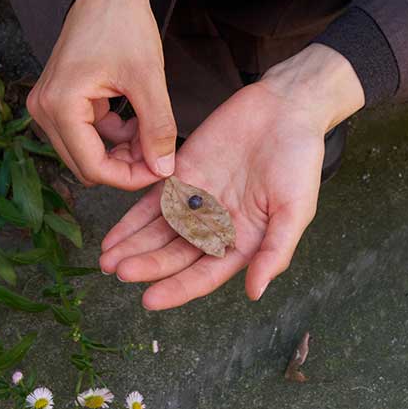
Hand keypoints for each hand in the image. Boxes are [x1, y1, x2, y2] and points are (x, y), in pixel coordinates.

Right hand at [26, 0, 176, 188]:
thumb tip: (163, 168)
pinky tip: (138, 120)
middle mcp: (45, 110)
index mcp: (60, 106)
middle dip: (126, 165)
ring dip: (121, 150)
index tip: (162, 170)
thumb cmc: (123, 25)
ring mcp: (50, 105)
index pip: (93, 167)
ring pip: (88, 151)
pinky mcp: (60, 100)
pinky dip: (114, 135)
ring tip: (153, 132)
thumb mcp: (148, 77)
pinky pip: (87, 134)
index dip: (130, 177)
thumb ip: (157, 126)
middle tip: (161, 153)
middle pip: (87, 164)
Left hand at [98, 44, 364, 308]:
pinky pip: (153, 201)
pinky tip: (113, 236)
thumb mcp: (296, 209)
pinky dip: (132, 219)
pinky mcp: (183, 174)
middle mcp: (217, 226)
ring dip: (134, 247)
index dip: (178, 288)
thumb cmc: (300, 160)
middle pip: (176, 254)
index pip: (205, 273)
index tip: (150, 300)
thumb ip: (275, 250)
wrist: (286, 107)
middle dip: (148, 265)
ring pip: (160, 231)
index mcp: (244, 241)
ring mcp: (197, 200)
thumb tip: (255, 292)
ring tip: (107, 261)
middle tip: (121, 272)